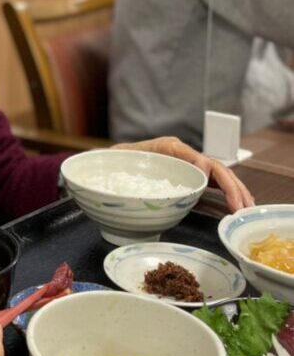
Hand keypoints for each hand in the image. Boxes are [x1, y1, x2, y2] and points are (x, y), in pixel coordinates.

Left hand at [110, 136, 254, 211]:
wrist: (108, 164)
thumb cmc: (114, 162)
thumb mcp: (121, 159)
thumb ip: (132, 163)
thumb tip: (140, 165)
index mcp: (167, 147)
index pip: (194, 156)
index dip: (205, 168)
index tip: (211, 180)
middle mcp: (181, 155)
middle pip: (213, 167)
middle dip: (230, 185)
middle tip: (241, 206)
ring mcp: (187, 166)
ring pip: (217, 176)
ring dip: (234, 191)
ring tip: (246, 208)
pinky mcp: (188, 179)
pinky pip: (211, 186)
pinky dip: (226, 196)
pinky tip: (236, 208)